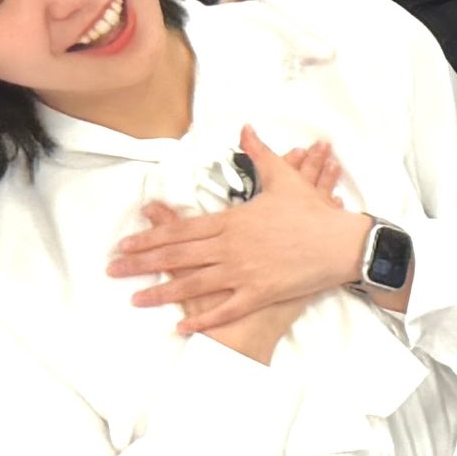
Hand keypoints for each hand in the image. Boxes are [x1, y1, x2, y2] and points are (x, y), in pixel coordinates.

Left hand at [107, 126, 366, 335]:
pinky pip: (225, 309)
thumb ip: (260, 155)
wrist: (342, 242)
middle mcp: (231, 247)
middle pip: (178, 256)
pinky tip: (182, 326)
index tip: (126, 243)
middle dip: (142, 264)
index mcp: (232, 221)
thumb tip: (246, 129)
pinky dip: (203, 319)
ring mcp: (244, 272)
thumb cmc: (313, 212)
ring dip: (162, 293)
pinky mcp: (260, 293)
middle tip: (114, 270)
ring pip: (194, 284)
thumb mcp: (284, 179)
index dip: (150, 237)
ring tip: (135, 299)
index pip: (182, 230)